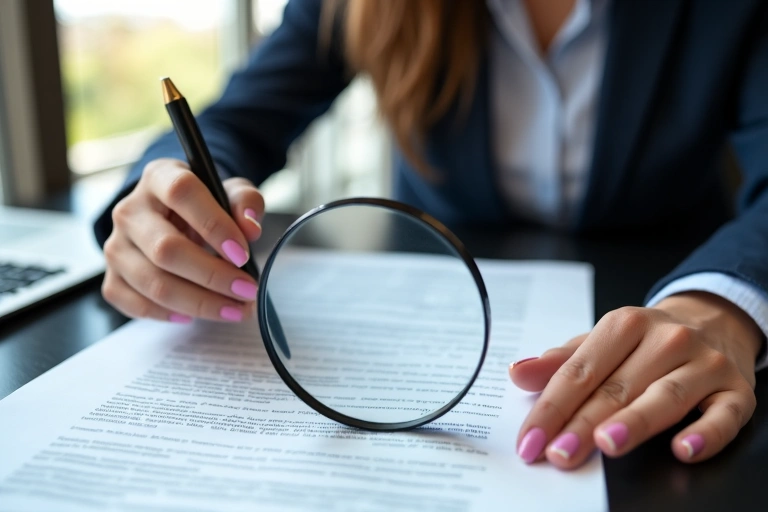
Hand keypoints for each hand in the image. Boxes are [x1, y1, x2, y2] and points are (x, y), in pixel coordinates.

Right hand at [102, 158, 264, 322]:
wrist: (172, 217)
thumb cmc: (205, 204)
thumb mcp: (230, 192)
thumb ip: (246, 202)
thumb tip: (250, 229)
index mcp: (159, 177)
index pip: (181, 193)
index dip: (214, 225)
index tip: (242, 254)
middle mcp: (130, 210)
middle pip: (166, 249)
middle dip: (213, 275)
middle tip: (247, 290)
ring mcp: (117, 245)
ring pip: (153, 282)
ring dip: (199, 303)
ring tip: (234, 309)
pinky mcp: (112, 276)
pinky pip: (135, 304)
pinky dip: (167, 314)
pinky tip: (194, 315)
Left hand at [509, 292, 761, 468]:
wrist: (715, 319)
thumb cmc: (646, 340)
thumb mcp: (602, 341)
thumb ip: (562, 361)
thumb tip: (517, 373)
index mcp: (625, 324)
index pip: (580, 371)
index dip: (552, 407)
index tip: (530, 440)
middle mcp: (666, 339)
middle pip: (617, 387)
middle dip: (584, 423)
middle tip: (558, 453)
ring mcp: (704, 364)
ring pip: (665, 396)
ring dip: (635, 422)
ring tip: (607, 444)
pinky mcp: (737, 390)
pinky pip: (724, 415)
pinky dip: (705, 433)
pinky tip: (683, 449)